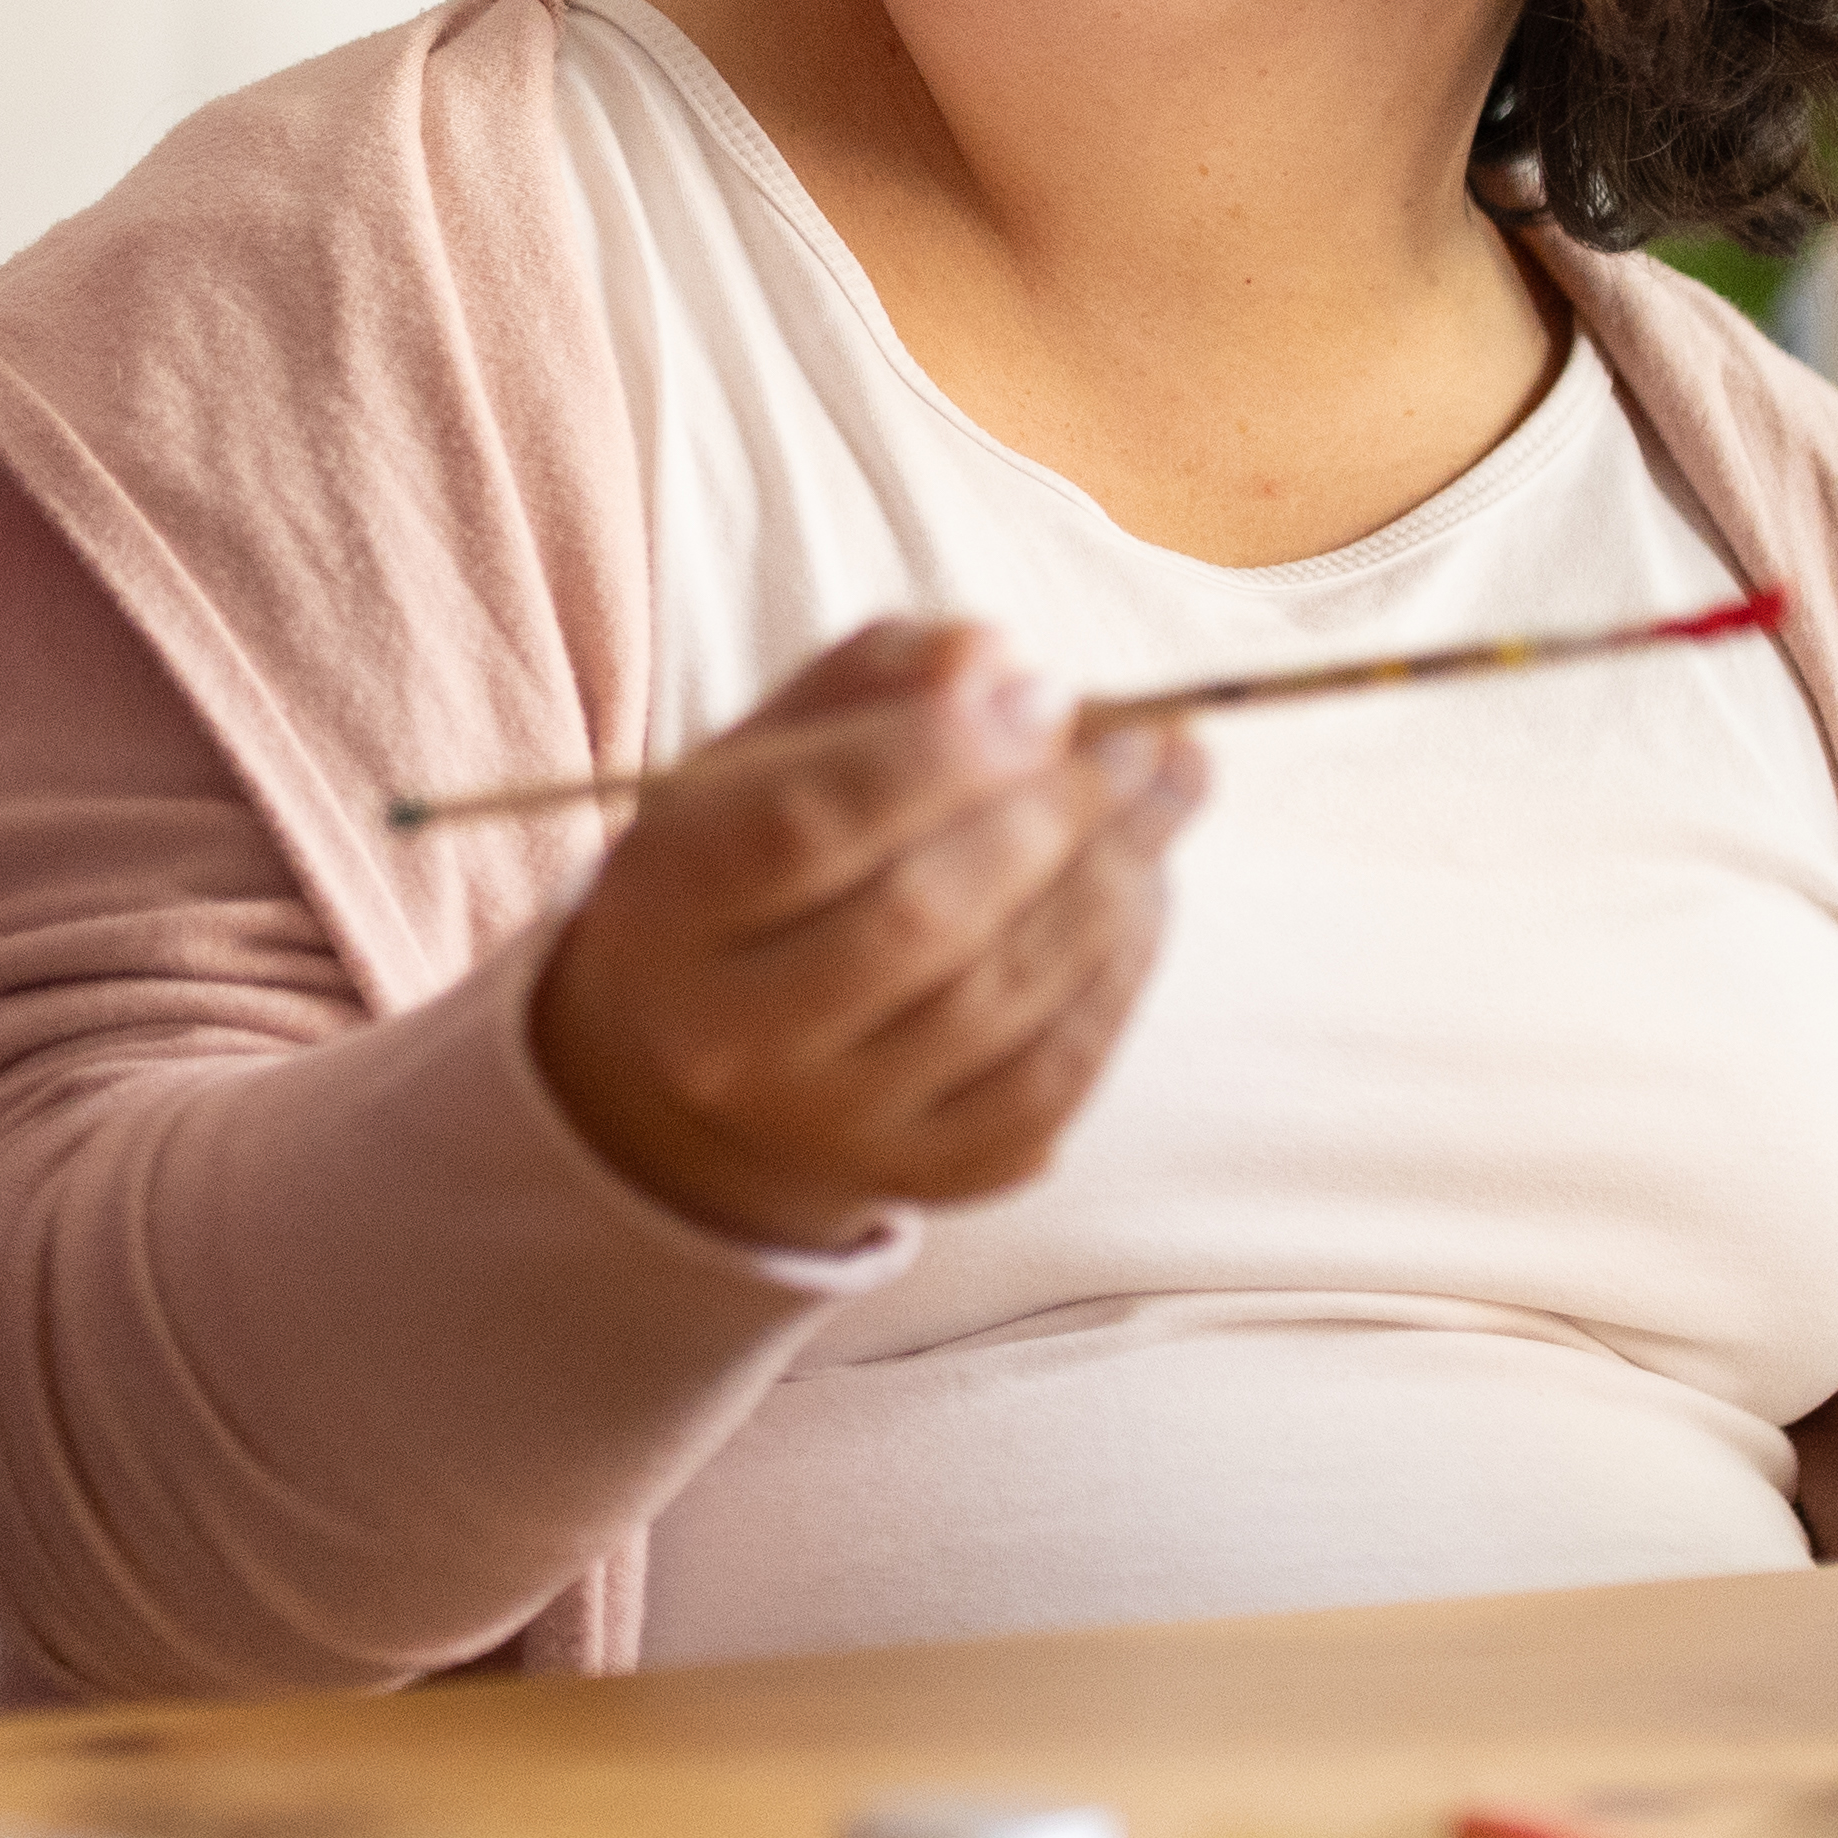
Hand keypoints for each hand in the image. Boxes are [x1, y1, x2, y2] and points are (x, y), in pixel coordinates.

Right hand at [528, 622, 1199, 1250]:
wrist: (715, 1055)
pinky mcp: (924, 1174)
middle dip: (1057, 815)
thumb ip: (879, 679)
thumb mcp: (776, 748)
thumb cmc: (763, 859)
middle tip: (1144, 737)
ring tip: (1173, 785)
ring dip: (1117, 879)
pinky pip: (1052, 1076)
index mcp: (664, 909)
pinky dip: (1121, 972)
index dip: (941, 754)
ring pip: (1004, 1000)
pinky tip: (1146, 889)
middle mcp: (729, 1041)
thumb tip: (1000, 663)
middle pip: (919, 921)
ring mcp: (829, 1124)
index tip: (1049, 695)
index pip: (804, 827)